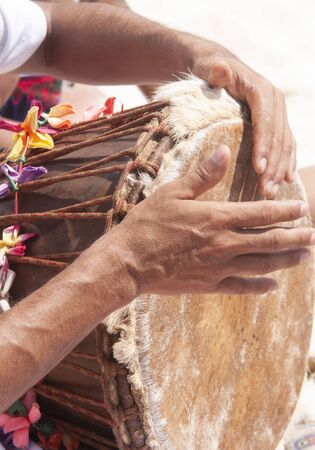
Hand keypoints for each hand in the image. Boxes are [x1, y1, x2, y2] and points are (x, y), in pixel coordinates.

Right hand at [116, 145, 312, 295]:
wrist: (128, 263)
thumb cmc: (147, 225)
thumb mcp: (172, 193)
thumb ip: (202, 175)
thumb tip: (223, 151)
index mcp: (216, 218)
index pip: (261, 213)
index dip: (286, 211)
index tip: (303, 208)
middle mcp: (224, 244)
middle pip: (270, 242)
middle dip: (296, 238)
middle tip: (314, 236)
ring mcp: (218, 267)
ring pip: (261, 265)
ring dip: (286, 261)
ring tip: (304, 257)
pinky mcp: (208, 285)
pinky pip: (241, 288)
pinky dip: (259, 287)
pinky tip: (273, 286)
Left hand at [191, 54, 295, 197]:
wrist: (217, 66)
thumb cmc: (209, 70)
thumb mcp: (209, 68)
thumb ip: (215, 70)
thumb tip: (222, 68)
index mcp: (261, 91)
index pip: (265, 120)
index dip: (263, 145)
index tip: (258, 169)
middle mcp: (274, 102)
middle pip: (278, 137)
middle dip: (273, 165)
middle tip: (265, 190)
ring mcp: (277, 113)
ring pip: (285, 144)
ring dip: (280, 170)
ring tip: (271, 193)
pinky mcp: (275, 123)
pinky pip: (286, 145)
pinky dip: (286, 163)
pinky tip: (286, 181)